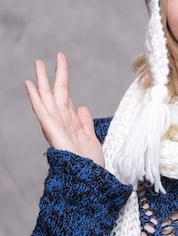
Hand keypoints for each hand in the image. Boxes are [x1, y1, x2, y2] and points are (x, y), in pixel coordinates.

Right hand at [24, 52, 103, 166]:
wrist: (89, 178)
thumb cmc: (90, 163)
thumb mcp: (91, 138)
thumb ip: (85, 122)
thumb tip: (81, 107)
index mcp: (71, 122)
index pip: (65, 97)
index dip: (62, 81)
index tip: (60, 65)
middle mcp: (61, 121)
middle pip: (55, 93)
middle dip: (51, 75)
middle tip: (47, 58)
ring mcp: (55, 124)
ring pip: (46, 96)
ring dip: (41, 80)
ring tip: (37, 63)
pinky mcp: (51, 129)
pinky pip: (40, 109)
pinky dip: (34, 96)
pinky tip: (29, 84)